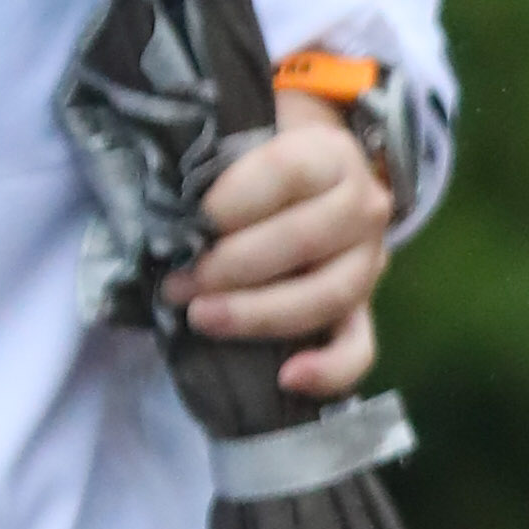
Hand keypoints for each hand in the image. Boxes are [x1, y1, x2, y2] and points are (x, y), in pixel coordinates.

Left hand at [168, 91, 394, 399]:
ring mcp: (368, 265)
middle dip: (228, 266)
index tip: (186, 221)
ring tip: (201, 319)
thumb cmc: (251, 172)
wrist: (301, 192)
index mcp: (332, 156)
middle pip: (303, 239)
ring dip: (257, 313)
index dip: (231, 201)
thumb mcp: (235, 150)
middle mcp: (363, 209)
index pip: (287, 172)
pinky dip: (329, 370)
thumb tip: (159, 209)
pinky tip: (288, 379)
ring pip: (329, 295)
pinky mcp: (362, 314)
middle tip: (175, 282)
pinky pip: (358, 350)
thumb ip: (207, 171)